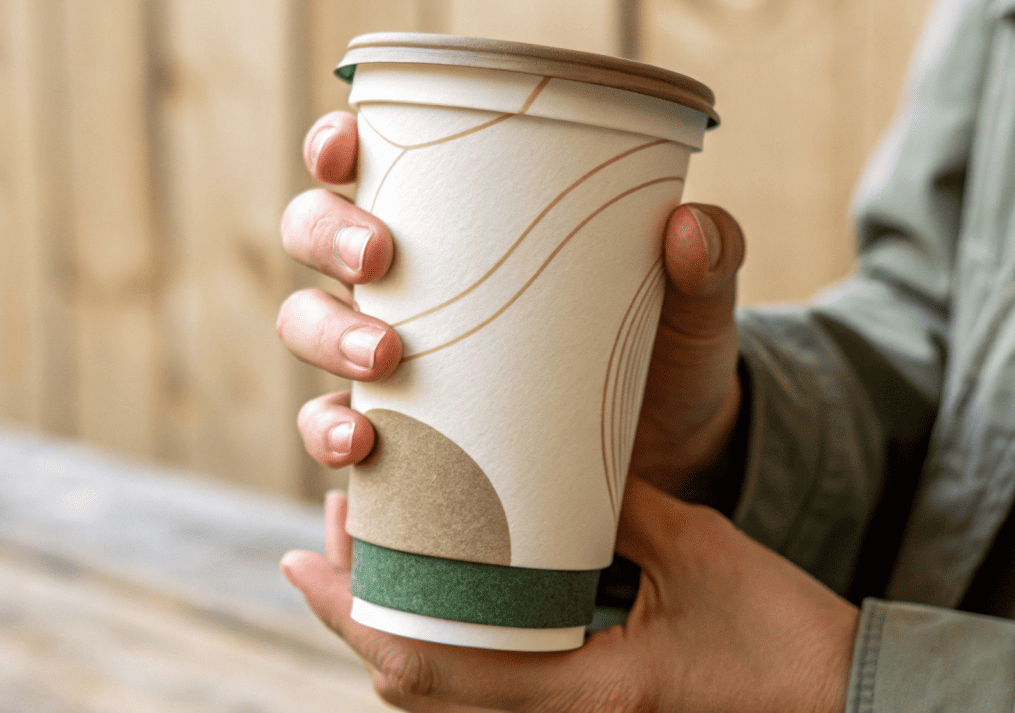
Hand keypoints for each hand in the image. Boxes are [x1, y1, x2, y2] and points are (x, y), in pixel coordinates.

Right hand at [277, 112, 745, 489]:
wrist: (667, 459)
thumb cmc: (664, 355)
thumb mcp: (692, 306)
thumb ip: (708, 261)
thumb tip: (685, 228)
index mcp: (459, 225)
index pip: (371, 166)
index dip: (337, 149)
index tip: (348, 148)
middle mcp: (409, 284)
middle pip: (314, 239)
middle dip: (327, 239)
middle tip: (379, 263)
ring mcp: (396, 360)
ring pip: (307, 327)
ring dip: (324, 336)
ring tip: (382, 361)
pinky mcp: (405, 436)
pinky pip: (335, 429)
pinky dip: (330, 434)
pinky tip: (362, 447)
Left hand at [283, 478, 858, 711]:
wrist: (841, 702)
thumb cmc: (781, 638)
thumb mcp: (696, 554)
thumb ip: (616, 510)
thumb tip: (547, 458)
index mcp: (578, 694)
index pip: (427, 664)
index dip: (349, 614)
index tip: (301, 556)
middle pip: (413, 685)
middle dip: (360, 610)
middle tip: (338, 533)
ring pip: (444, 694)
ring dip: (398, 624)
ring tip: (379, 552)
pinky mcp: (588, 711)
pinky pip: (488, 688)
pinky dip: (446, 640)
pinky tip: (447, 592)